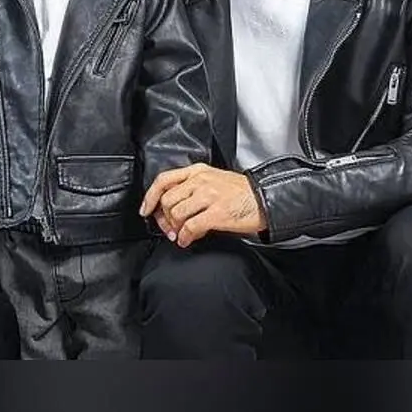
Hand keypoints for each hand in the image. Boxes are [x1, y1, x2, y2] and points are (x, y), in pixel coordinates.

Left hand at [139, 163, 265, 247]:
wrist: (266, 199)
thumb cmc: (241, 192)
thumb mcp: (214, 180)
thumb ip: (193, 188)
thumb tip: (173, 209)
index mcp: (198, 171)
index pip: (164, 179)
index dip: (150, 197)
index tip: (146, 210)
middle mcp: (201, 181)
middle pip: (167, 199)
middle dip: (163, 218)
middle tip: (168, 229)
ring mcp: (209, 196)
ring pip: (176, 213)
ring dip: (175, 229)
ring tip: (180, 235)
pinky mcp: (217, 213)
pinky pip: (190, 227)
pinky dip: (185, 237)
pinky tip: (188, 240)